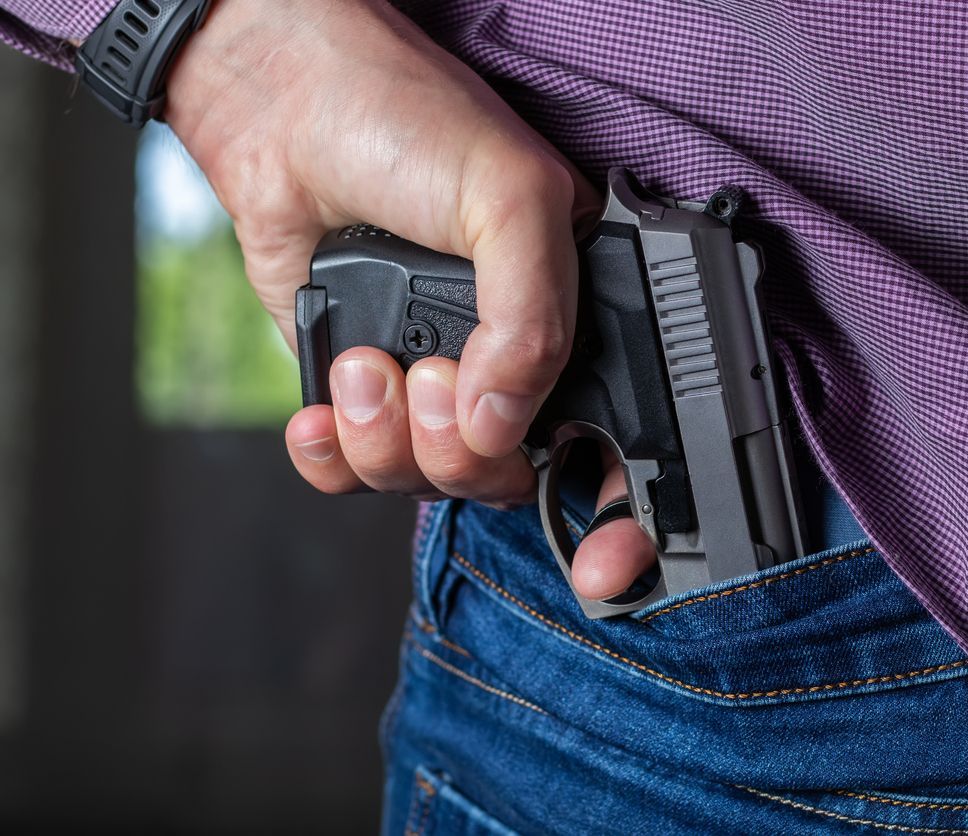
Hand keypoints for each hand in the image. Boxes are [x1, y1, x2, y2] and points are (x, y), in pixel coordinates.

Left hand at [165, 0, 654, 599]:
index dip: (617, 517)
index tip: (600, 566)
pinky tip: (322, 413)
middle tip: (432, 376)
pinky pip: (352, 469)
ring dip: (388, 440)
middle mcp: (501, 362)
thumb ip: (532, 315)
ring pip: (424, 479)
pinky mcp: (355, 389)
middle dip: (458, 451)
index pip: (611, 443)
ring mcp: (427, 379)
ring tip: (365, 364)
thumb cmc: (405, 124)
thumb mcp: (508, 198)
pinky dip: (332, 458)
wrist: (285, 111)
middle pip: (502, 477)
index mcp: (567, 320)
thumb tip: (502, 420)